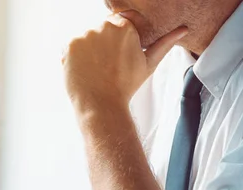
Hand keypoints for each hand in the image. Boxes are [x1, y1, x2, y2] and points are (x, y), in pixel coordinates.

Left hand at [62, 15, 187, 112]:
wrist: (101, 104)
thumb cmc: (126, 86)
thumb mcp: (148, 63)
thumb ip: (164, 43)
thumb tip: (182, 30)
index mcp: (124, 27)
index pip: (121, 22)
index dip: (120, 38)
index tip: (118, 52)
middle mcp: (103, 26)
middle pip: (102, 29)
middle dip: (104, 43)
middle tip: (108, 64)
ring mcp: (84, 35)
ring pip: (86, 38)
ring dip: (89, 50)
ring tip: (97, 68)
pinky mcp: (69, 46)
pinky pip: (71, 47)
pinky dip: (75, 57)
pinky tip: (85, 69)